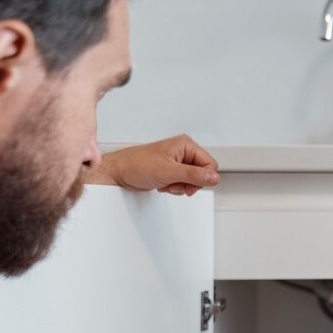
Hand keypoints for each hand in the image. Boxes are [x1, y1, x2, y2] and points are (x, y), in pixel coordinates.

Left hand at [88, 134, 220, 194]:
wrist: (119, 172)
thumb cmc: (137, 165)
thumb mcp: (169, 171)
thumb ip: (194, 175)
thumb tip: (214, 177)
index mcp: (185, 144)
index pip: (210, 164)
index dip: (203, 178)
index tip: (190, 184)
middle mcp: (183, 151)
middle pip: (202, 173)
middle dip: (189, 183)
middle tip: (175, 183)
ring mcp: (177, 162)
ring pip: (192, 181)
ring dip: (180, 187)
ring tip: (166, 183)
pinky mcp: (171, 171)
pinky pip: (183, 184)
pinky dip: (174, 188)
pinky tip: (163, 184)